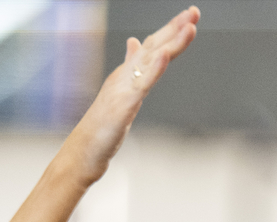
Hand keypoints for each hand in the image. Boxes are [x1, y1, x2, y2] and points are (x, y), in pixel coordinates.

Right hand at [59, 6, 199, 185]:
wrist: (82, 152)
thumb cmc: (100, 128)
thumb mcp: (120, 93)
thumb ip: (130, 68)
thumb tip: (135, 42)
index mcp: (127, 74)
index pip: (152, 47)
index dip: (171, 31)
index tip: (189, 16)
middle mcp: (125, 76)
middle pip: (154, 47)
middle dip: (175, 28)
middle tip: (194, 11)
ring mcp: (123, 89)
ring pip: (150, 61)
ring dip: (170, 43)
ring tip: (188, 26)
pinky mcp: (122, 106)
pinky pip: (141, 85)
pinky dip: (154, 69)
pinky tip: (164, 55)